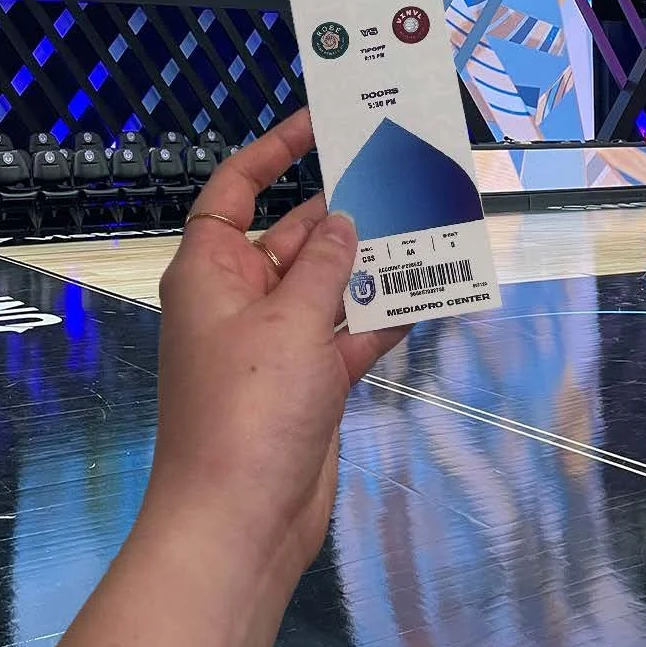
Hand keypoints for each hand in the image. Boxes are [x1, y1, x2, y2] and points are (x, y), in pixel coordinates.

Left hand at [147, 110, 407, 575]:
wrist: (240, 522)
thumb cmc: (249, 406)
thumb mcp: (290, 322)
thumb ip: (326, 265)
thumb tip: (342, 221)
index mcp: (212, 271)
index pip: (235, 191)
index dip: (272, 153)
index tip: (318, 123)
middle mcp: (241, 298)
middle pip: (295, 237)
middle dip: (345, 212)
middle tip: (406, 177)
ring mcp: (277, 344)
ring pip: (330, 287)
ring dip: (374, 265)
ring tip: (433, 227)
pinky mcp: (309, 384)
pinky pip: (350, 335)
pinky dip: (383, 319)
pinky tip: (430, 294)